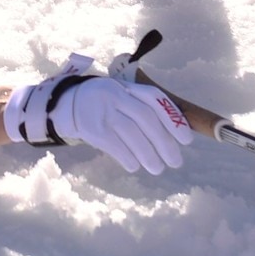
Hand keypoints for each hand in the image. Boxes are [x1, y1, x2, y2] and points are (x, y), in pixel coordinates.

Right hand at [50, 78, 191, 173]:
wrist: (67, 104)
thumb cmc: (105, 105)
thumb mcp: (122, 97)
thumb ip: (143, 109)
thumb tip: (177, 133)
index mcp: (127, 87)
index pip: (154, 99)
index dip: (173, 118)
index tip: (187, 140)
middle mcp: (115, 96)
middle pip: (145, 118)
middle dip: (164, 142)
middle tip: (175, 161)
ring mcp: (102, 112)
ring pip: (132, 134)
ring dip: (149, 155)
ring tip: (158, 168)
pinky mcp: (93, 129)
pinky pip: (116, 146)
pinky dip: (129, 158)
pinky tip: (135, 165)